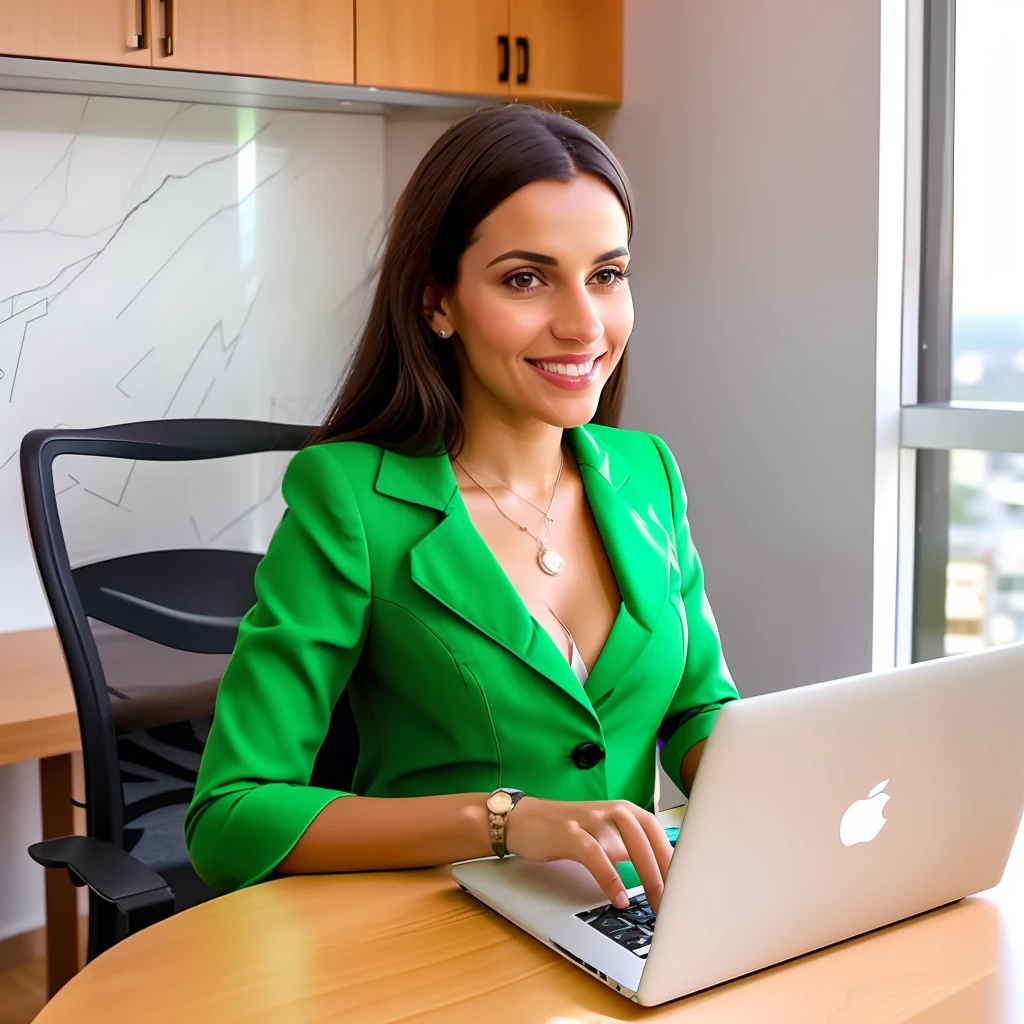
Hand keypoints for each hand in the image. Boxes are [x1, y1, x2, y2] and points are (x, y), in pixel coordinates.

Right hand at [504, 798, 672, 913]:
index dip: (674, 859)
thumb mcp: (606, 837)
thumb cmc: (570, 832)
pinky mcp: (569, 833)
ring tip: (655, 903)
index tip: (687, 887)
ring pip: (628, 844)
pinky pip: (596, 855)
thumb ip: (631, 850)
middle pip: (649, 837)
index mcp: (625, 811)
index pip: (659, 833)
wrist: (526, 820)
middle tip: (675, 902)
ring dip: (646, 875)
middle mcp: (612, 810)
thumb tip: (663, 879)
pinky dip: (610, 878)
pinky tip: (618, 898)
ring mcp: (590, 820)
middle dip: (666, 871)